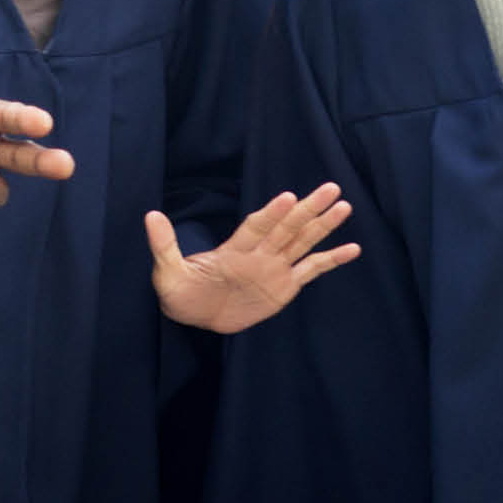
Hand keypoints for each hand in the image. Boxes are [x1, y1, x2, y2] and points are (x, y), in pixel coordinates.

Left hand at [146, 184, 357, 334]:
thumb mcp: (166, 271)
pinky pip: (311, 270)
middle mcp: (259, 254)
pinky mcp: (284, 287)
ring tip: (344, 207)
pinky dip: (331, 260)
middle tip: (331, 188)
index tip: (288, 197)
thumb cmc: (179, 292)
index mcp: (234, 250)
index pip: (257, 228)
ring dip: (323, 226)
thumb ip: (164, 245)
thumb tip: (150, 216)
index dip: (272, 214)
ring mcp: (274, 268)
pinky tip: (352, 248)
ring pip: (302, 243)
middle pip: (287, 228)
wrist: (193, 314)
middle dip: (308, 210)